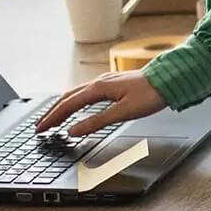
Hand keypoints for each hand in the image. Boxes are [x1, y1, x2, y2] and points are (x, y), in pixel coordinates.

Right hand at [33, 71, 164, 136]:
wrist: (170, 79)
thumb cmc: (151, 94)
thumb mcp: (123, 112)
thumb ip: (96, 122)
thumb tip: (74, 130)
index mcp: (98, 88)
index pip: (68, 105)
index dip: (52, 118)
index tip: (40, 129)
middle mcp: (99, 82)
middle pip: (67, 98)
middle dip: (52, 112)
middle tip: (40, 126)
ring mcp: (105, 82)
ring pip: (76, 94)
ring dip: (62, 106)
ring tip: (52, 117)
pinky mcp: (112, 84)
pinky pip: (85, 93)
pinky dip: (74, 101)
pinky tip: (76, 106)